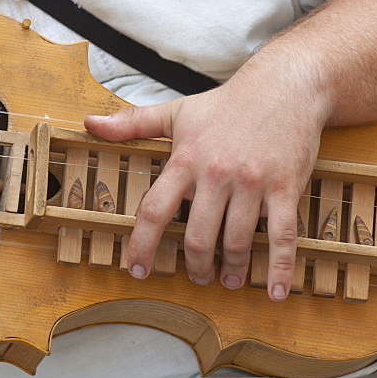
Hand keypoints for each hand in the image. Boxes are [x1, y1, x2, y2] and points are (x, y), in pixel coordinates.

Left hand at [85, 53, 330, 300]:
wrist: (284, 86)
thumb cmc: (228, 103)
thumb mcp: (177, 111)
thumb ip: (133, 123)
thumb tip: (91, 124)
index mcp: (186, 160)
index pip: (154, 210)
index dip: (142, 244)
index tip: (136, 269)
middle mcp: (216, 174)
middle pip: (198, 236)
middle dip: (195, 265)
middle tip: (197, 277)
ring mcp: (252, 183)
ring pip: (237, 240)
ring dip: (231, 269)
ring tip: (229, 279)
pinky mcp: (285, 187)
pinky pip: (282, 235)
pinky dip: (279, 268)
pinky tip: (275, 291)